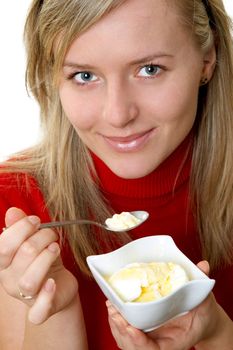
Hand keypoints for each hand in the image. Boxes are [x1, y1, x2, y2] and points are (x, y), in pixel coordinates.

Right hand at [0, 207, 77, 324]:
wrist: (59, 286)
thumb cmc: (44, 261)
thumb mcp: (34, 242)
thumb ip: (21, 227)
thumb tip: (13, 211)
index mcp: (5, 263)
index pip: (3, 246)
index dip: (21, 229)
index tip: (36, 220)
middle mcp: (11, 280)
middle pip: (22, 256)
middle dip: (40, 239)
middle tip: (51, 235)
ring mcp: (25, 296)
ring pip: (29, 281)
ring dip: (46, 259)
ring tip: (55, 249)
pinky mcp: (42, 309)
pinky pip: (38, 311)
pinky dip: (46, 296)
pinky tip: (53, 282)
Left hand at [106, 261, 223, 349]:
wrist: (201, 320)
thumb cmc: (203, 314)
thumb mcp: (206, 302)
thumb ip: (202, 287)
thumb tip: (202, 266)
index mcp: (174, 342)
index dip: (139, 342)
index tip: (131, 329)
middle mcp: (159, 343)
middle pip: (134, 346)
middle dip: (121, 330)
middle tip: (114, 310)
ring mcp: (150, 338)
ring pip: (127, 340)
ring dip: (116, 325)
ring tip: (111, 306)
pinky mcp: (144, 330)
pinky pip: (126, 332)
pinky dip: (117, 322)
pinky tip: (113, 307)